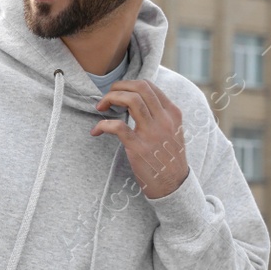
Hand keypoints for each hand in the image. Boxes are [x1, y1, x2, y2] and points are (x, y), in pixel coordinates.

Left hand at [91, 78, 188, 199]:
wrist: (174, 185)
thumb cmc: (167, 157)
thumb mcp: (172, 131)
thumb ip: (159, 115)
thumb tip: (136, 100)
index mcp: (172, 113)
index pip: (149, 85)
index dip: (127, 84)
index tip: (116, 92)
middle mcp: (164, 119)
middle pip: (139, 88)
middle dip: (117, 87)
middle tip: (106, 97)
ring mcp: (152, 133)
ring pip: (131, 100)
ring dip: (110, 99)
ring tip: (100, 107)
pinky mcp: (139, 147)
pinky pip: (117, 126)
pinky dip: (102, 124)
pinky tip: (96, 130)